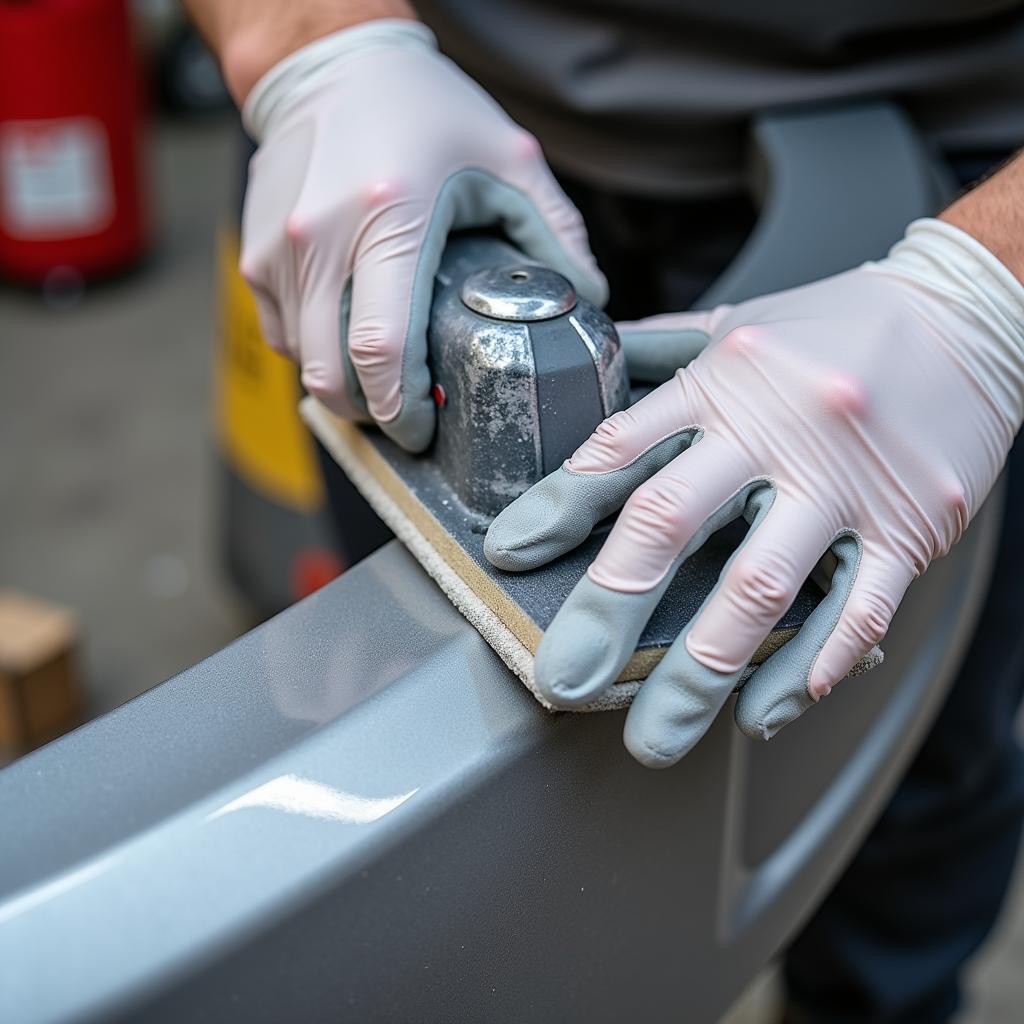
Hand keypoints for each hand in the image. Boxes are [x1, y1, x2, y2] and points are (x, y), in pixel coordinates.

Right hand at [238, 19, 604, 450]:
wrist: (329, 62)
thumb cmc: (423, 109)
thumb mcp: (509, 157)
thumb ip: (557, 233)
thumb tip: (591, 300)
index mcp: (390, 216)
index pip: (382, 347)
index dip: (402, 409)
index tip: (423, 433)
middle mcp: (321, 239)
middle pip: (332, 373)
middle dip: (371, 416)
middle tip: (407, 423)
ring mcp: (277, 251)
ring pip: (303, 362)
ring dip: (342, 388)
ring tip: (381, 385)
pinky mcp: (252, 255)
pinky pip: (281, 334)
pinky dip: (315, 354)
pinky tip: (349, 344)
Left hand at [485, 219, 1023, 766]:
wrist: (971, 315)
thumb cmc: (840, 326)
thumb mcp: (739, 324)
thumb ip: (661, 352)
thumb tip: (589, 367)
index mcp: (724, 381)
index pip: (619, 450)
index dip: (556, 508)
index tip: (510, 553)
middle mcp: (777, 432)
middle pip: (670, 526)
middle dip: (606, 612)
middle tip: (563, 679)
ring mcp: (845, 487)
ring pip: (758, 590)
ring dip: (698, 674)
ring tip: (655, 734)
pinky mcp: (909, 529)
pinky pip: (856, 614)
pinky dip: (808, 671)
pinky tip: (763, 710)